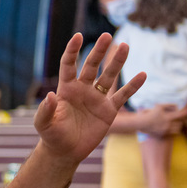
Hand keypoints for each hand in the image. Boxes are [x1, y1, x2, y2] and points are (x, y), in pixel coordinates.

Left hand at [34, 33, 144, 164]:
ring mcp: (97, 99)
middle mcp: (82, 89)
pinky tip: (142, 75)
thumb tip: (50, 96)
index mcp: (66, 88)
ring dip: (117, 62)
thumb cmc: (52, 135)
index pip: (69, 65)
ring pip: (109, 77)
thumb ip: (45, 110)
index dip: (72, 50)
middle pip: (92, 66)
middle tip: (108, 36)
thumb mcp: (44, 124)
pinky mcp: (108, 111)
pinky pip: (122, 96)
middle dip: (99, 51)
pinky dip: (132, 86)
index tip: (78, 36)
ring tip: (125, 46)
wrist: (66, 151)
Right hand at [141, 104, 184, 136]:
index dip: (186, 112)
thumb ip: (169, 105)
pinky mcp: (164, 135)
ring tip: (174, 123)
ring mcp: (166, 130)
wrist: (142, 123)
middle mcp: (168, 125)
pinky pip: (174, 133)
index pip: (180, 115)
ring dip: (178, 125)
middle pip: (181, 123)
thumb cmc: (151, 113)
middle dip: (180, 120)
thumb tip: (177, 107)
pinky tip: (170, 127)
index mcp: (167, 117)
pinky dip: (174, 130)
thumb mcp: (159, 106)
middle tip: (178, 118)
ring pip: (178, 129)